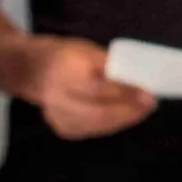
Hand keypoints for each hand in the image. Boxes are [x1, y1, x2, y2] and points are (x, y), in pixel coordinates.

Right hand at [30, 36, 157, 139]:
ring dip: (123, 119)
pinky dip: (111, 124)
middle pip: (98, 112)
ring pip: (97, 124)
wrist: (31, 69)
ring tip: (142, 111)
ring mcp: (57, 116)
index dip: (125, 93)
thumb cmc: (66, 56)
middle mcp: (57, 97)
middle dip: (129, 111)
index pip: (98, 88)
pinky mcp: (61, 127)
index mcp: (64, 73)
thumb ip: (111, 65)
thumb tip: (139, 80)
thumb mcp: (88, 51)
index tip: (149, 95)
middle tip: (150, 106)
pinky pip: (92, 130)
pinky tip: (124, 117)